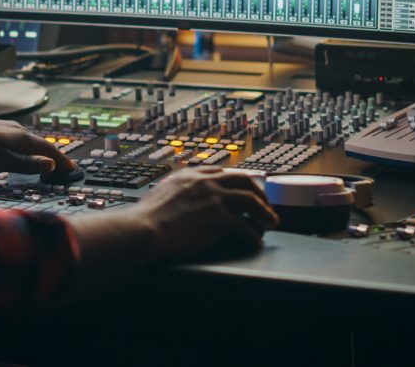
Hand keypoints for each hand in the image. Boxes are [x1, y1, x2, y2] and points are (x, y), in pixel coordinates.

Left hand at [0, 115, 76, 175]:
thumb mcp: (3, 162)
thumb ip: (27, 164)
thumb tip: (51, 164)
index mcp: (23, 139)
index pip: (49, 150)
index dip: (61, 160)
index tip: (71, 168)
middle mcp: (18, 130)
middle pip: (41, 144)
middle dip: (53, 156)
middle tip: (62, 167)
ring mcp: (7, 127)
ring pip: (30, 140)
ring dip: (40, 151)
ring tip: (45, 160)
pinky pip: (20, 139)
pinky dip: (28, 147)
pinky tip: (21, 151)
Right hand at [130, 167, 278, 260]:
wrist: (143, 229)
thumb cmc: (145, 217)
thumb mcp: (159, 193)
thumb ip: (173, 191)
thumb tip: (172, 197)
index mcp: (191, 175)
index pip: (221, 172)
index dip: (236, 181)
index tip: (242, 189)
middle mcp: (205, 183)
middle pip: (242, 180)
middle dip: (258, 192)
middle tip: (264, 204)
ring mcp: (214, 199)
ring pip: (250, 200)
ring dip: (264, 212)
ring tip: (271, 222)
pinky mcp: (219, 220)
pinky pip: (245, 228)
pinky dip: (253, 237)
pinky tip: (255, 243)